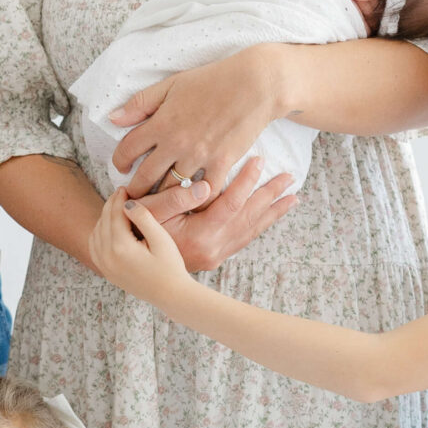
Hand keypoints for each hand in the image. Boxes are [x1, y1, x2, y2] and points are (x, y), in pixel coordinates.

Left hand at [89, 189, 194, 306]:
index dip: (119, 199)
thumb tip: (128, 203)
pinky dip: (99, 233)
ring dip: (104, 218)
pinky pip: (94, 247)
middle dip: (111, 205)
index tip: (124, 188)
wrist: (171, 295)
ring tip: (117, 208)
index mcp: (121, 248)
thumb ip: (144, 218)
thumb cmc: (171, 267)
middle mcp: (107, 257)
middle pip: (103, 221)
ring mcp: (104, 266)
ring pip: (96, 233)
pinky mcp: (106, 272)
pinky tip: (109, 227)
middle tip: (120, 194)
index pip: (115, 214)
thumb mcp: (161, 240)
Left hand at [110, 47, 284, 195]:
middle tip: (134, 196)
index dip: (119, 162)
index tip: (121, 168)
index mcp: (161, 123)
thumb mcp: (171, 85)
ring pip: (172, 190)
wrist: (254, 84)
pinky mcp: (222, 164)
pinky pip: (205, 193)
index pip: (127, 149)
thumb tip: (113, 118)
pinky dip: (197, 201)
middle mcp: (176, 143)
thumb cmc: (212, 81)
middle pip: (145, 177)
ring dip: (163, 199)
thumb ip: (141, 103)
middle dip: (136, 190)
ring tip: (159, 203)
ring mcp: (199, 156)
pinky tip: (191, 203)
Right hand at [132, 155, 296, 276]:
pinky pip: (244, 239)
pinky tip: (270, 216)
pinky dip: (259, 225)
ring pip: (251, 231)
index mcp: (200, 235)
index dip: (246, 181)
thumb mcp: (149, 213)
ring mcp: (216, 256)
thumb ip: (175, 199)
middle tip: (290, 178)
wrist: (134, 267)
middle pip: (249, 218)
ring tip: (293, 197)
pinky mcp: (215, 258)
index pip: (231, 204)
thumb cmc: (136, 233)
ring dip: (272, 212)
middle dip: (271, 196)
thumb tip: (206, 185)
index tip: (259, 161)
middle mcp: (213, 248)